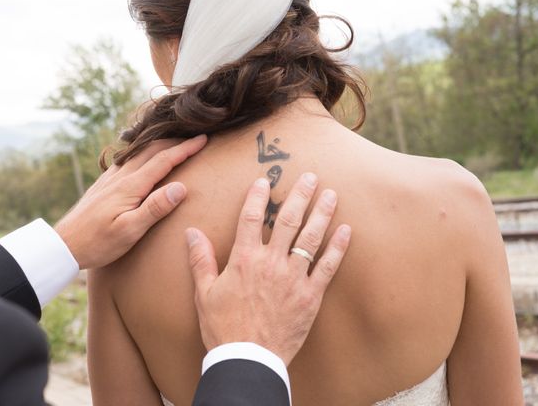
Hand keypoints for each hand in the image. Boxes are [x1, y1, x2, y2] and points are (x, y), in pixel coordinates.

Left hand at [56, 135, 207, 269]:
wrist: (63, 245)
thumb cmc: (98, 243)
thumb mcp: (129, 231)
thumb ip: (154, 208)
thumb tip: (181, 187)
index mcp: (130, 186)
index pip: (164, 161)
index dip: (185, 149)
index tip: (204, 139)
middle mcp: (120, 176)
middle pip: (153, 150)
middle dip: (176, 141)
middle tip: (196, 137)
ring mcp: (110, 178)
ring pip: (140, 152)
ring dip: (161, 145)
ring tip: (176, 143)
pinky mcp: (104, 184)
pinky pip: (129, 159)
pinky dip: (144, 153)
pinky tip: (144, 158)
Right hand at [187, 173, 350, 365]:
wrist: (248, 360)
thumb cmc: (223, 327)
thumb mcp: (204, 293)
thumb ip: (200, 259)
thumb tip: (191, 232)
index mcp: (244, 260)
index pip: (250, 218)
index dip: (257, 196)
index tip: (264, 181)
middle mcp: (271, 262)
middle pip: (288, 220)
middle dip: (300, 195)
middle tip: (311, 176)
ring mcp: (293, 278)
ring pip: (311, 238)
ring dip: (322, 213)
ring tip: (331, 194)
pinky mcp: (311, 296)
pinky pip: (328, 267)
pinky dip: (338, 247)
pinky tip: (346, 230)